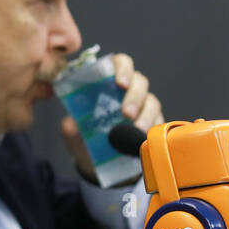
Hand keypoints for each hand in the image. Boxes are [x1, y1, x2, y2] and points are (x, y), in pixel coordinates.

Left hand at [60, 52, 164, 181]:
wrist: (99, 164)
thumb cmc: (86, 140)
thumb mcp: (75, 136)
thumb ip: (70, 130)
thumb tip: (69, 124)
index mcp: (107, 84)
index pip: (119, 64)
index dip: (122, 68)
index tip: (120, 83)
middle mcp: (128, 91)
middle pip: (139, 81)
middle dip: (134, 95)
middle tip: (126, 112)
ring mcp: (144, 106)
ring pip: (152, 100)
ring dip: (145, 113)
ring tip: (137, 128)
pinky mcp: (154, 123)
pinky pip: (159, 120)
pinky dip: (154, 126)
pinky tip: (146, 136)